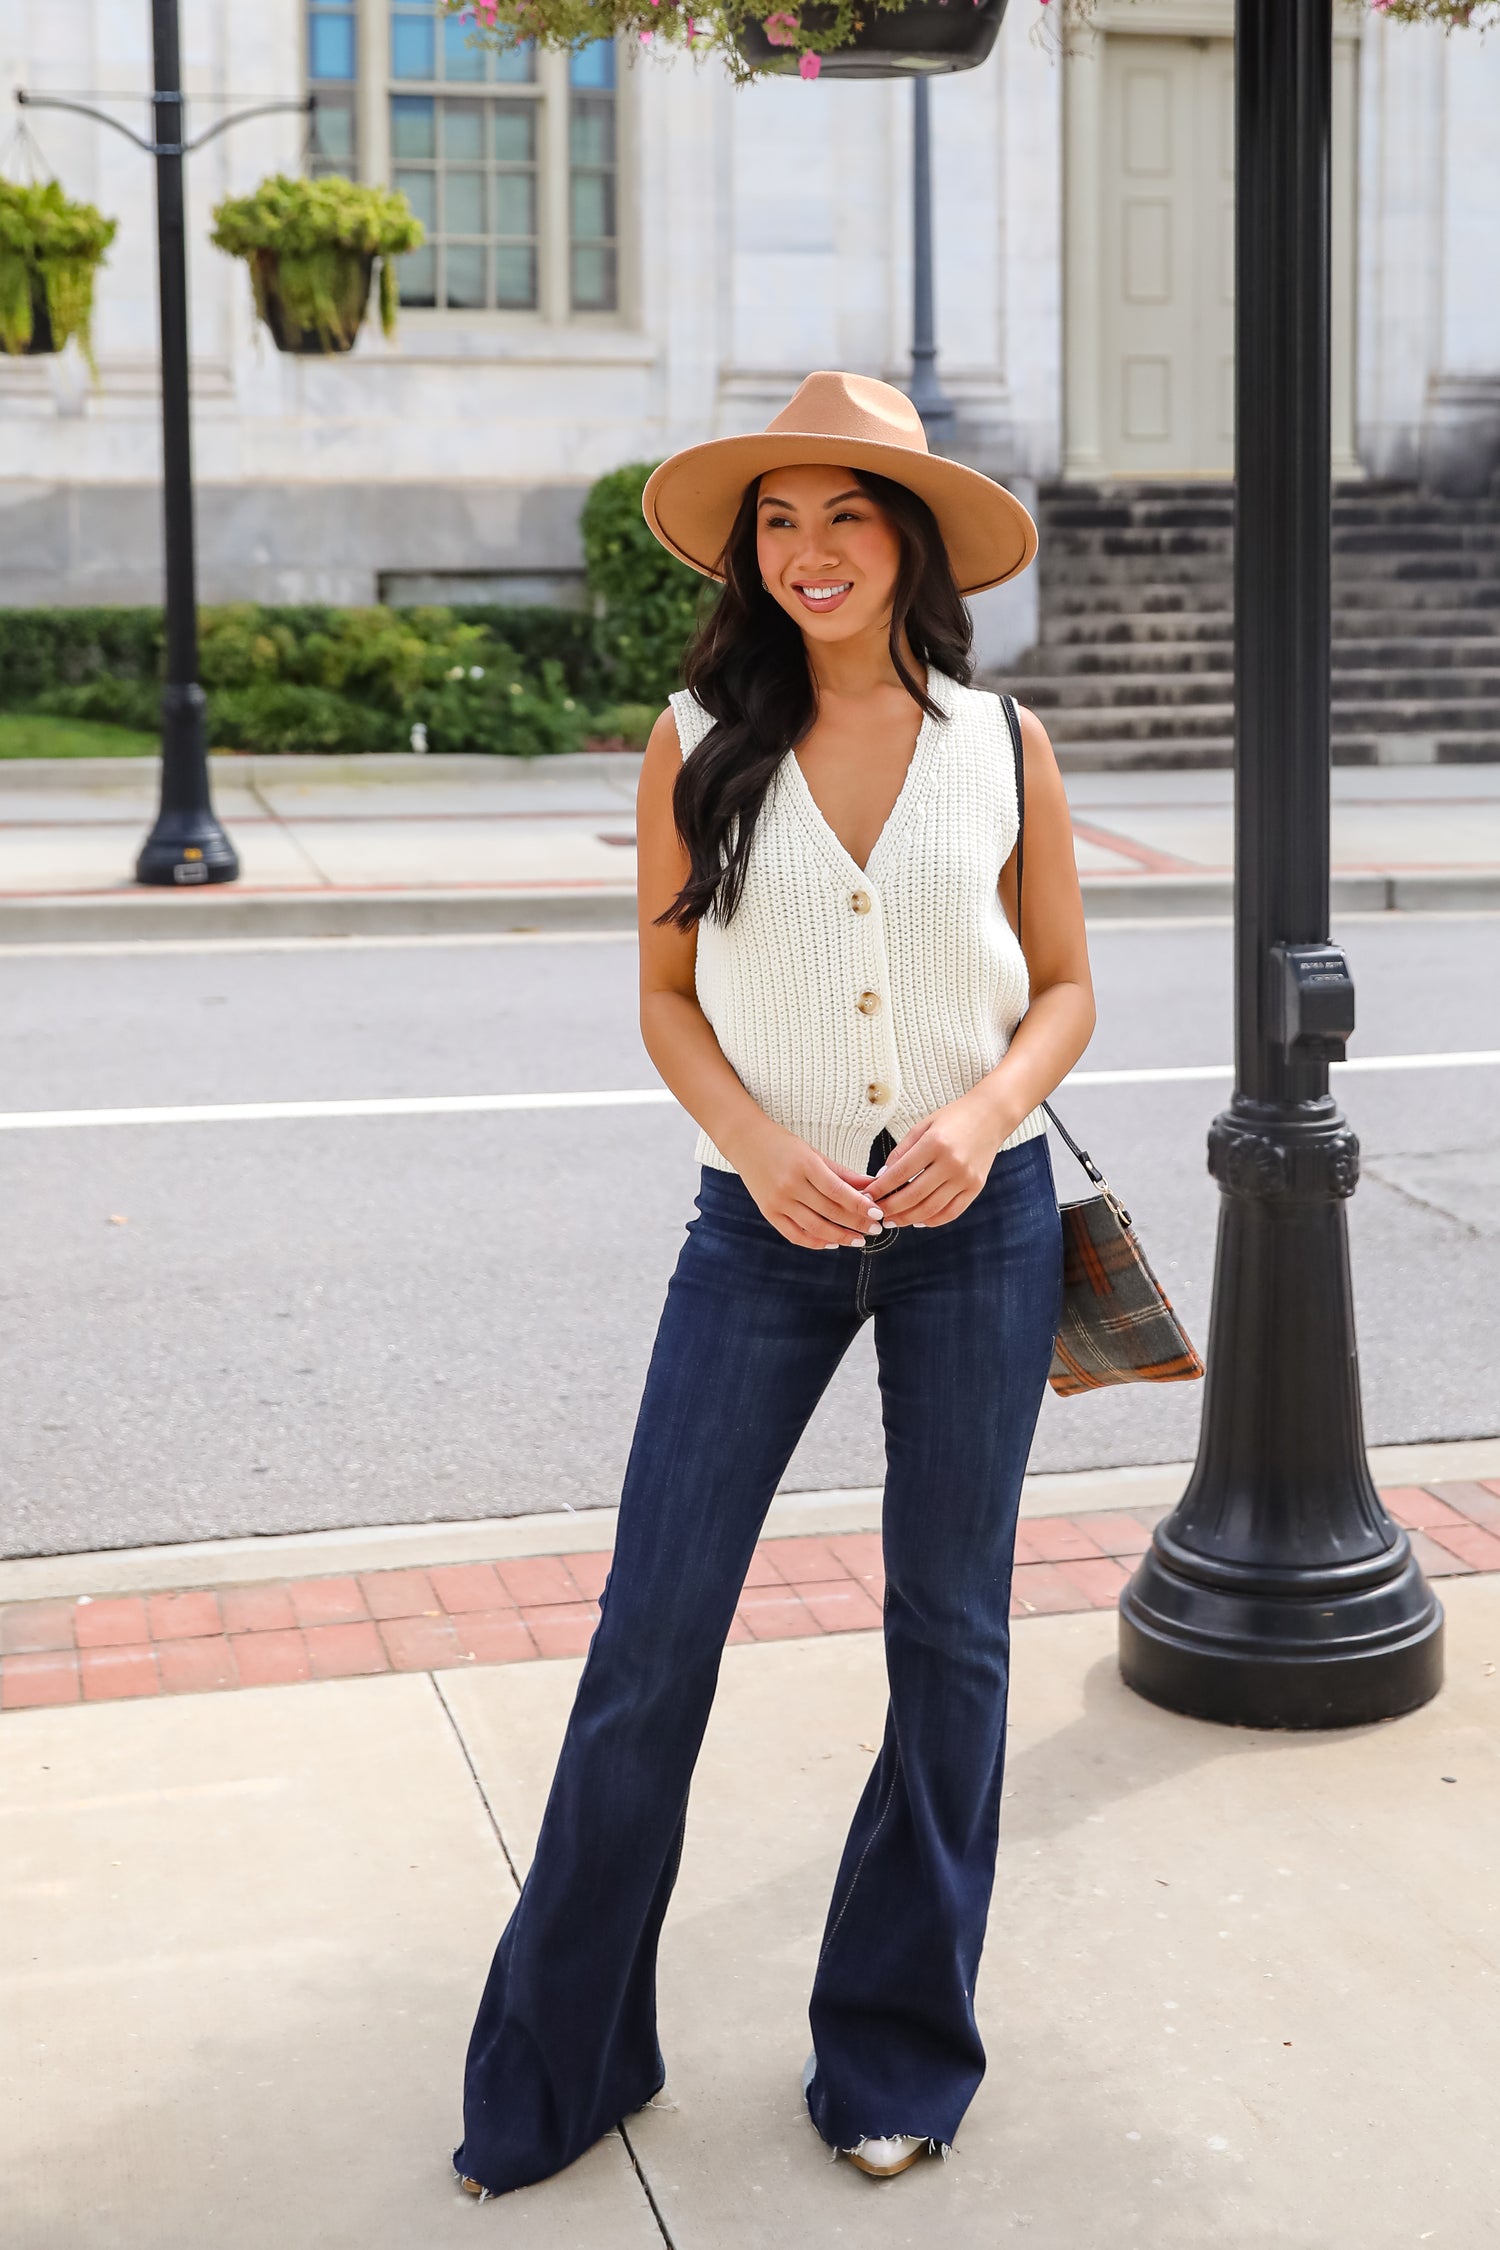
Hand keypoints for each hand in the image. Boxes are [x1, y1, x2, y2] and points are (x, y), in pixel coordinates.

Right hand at [733, 1125, 885, 1250]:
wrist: (746, 1142)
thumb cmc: (784, 1145)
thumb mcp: (815, 1154)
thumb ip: (843, 1173)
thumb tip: (872, 1186)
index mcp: (805, 1165)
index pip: (838, 1191)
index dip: (860, 1205)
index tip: (878, 1213)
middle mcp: (790, 1185)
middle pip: (829, 1211)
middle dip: (856, 1223)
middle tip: (875, 1229)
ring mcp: (777, 1201)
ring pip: (814, 1227)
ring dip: (840, 1236)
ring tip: (858, 1240)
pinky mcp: (768, 1213)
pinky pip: (795, 1235)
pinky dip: (815, 1242)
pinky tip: (831, 1242)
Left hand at [866, 1091, 1015, 1228]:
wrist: (991, 1115)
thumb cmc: (953, 1118)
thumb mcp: (923, 1126)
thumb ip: (901, 1151)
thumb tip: (881, 1178)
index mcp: (935, 1143)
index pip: (900, 1174)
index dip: (880, 1189)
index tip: (866, 1196)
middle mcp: (951, 1163)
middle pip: (914, 1195)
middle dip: (890, 1208)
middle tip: (875, 1213)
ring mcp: (965, 1177)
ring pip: (931, 1208)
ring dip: (907, 1219)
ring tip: (892, 1221)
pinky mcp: (976, 1187)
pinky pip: (951, 1212)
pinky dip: (932, 1221)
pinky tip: (917, 1221)